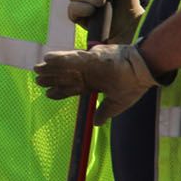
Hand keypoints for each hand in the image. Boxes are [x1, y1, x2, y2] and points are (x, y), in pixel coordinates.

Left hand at [34, 44, 156, 124]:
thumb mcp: (117, 103)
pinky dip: (59, 58)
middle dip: (51, 78)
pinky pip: (71, 57)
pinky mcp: (90, 57)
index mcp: (95, 83)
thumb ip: (104, 112)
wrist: (144, 71)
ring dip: (51, 68)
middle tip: (37, 80)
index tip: (47, 94)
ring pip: (65, 66)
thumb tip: (96, 124)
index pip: (73, 88)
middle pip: (66, 76)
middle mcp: (89, 72)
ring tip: (37, 69)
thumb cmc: (133, 85)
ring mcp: (89, 64)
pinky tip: (47, 58)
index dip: (60, 91)